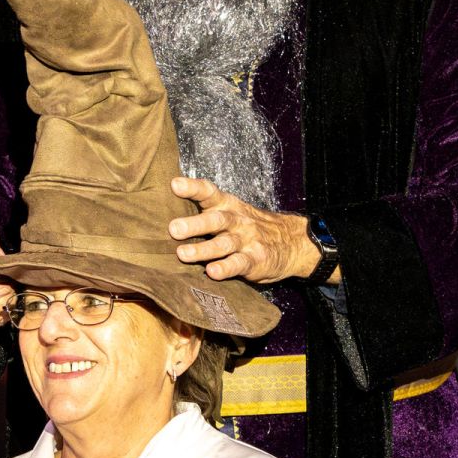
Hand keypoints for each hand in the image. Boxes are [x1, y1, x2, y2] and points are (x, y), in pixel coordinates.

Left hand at [168, 176, 326, 283]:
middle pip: (215, 220)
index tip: (175, 185)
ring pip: (223, 244)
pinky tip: (213, 272)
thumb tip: (165, 212)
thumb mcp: (232, 212)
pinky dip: (226, 268)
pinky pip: (239, 264)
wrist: (293, 241)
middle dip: (194, 224)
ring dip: (203, 249)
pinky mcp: (256, 260)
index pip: (210, 193)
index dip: (193, 188)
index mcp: (228, 206)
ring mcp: (247, 240)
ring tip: (183, 254)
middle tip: (173, 228)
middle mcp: (236, 221)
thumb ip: (205, 212)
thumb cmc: (250, 227)